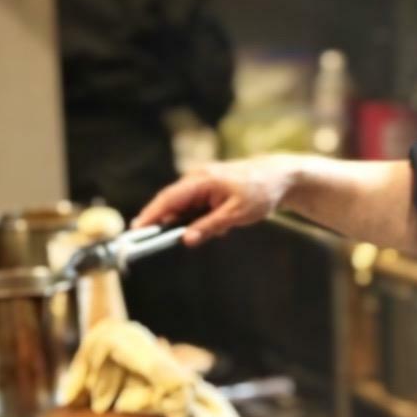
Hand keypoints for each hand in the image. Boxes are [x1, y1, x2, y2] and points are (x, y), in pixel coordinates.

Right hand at [132, 157, 297, 245]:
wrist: (280, 176)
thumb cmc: (260, 192)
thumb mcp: (236, 214)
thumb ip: (209, 227)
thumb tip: (185, 240)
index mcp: (202, 180)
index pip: (169, 198)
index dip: (151, 214)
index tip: (136, 230)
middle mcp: (197, 177)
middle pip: (171, 202)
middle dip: (162, 221)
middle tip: (151, 240)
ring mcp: (202, 181)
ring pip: (184, 206)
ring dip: (189, 223)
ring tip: (213, 231)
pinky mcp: (208, 188)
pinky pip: (195, 205)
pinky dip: (200, 219)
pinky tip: (221, 227)